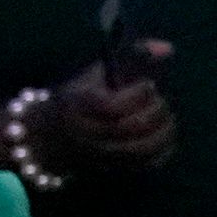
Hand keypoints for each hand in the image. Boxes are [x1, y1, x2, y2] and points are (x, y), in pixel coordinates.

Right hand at [47, 49, 176, 174]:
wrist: (48, 137)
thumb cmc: (78, 97)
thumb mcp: (95, 73)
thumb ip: (131, 55)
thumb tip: (167, 48)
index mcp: (78, 105)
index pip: (112, 106)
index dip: (138, 95)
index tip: (148, 85)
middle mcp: (87, 132)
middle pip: (130, 127)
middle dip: (155, 111)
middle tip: (160, 101)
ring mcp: (99, 154)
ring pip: (141, 149)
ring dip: (163, 131)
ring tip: (166, 117)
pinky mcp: (112, 168)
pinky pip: (146, 164)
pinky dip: (163, 150)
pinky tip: (165, 135)